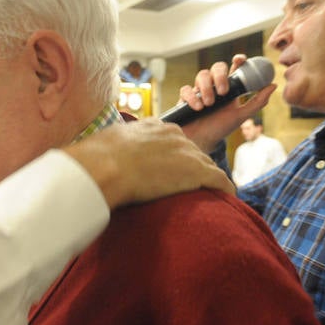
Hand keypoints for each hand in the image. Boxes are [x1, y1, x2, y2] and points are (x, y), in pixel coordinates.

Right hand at [65, 118, 234, 209]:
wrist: (104, 167)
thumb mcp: (105, 144)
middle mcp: (173, 135)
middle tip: (191, 185)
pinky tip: (229, 198)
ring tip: (211, 194)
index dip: (173, 156)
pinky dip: (225, 189)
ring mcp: (186, 152)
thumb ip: (111, 147)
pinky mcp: (196, 171)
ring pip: (207, 165)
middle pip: (192, 152)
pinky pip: (219, 180)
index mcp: (152, 127)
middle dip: (193, 167)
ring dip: (208, 179)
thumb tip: (95, 155)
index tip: (171, 169)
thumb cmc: (96, 158)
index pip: (172, 140)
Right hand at [176, 54, 276, 152]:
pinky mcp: (185, 98)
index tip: (240, 60)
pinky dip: (192, 97)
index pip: (234, 67)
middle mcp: (214, 86)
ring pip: (201, 75)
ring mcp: (199, 91)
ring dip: (206, 88)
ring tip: (209, 105)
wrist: (202, 142)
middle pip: (217, 67)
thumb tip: (273, 85)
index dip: (238, 60)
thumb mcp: (241, 116)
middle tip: (223, 92)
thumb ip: (257, 102)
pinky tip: (197, 108)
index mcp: (229, 87)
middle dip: (220, 76)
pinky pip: (186, 89)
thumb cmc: (221, 129)